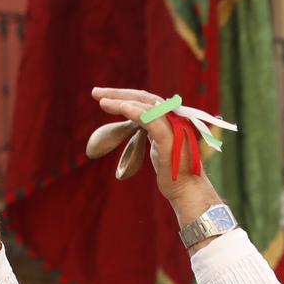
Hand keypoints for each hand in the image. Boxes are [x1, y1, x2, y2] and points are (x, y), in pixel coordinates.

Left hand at [91, 86, 222, 222]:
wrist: (188, 191)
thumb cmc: (173, 173)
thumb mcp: (159, 146)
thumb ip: (150, 131)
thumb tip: (135, 123)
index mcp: (171, 118)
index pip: (145, 100)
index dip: (124, 95)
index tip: (103, 95)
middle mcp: (174, 118)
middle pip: (144, 98)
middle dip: (118, 93)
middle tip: (95, 92)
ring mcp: (174, 129)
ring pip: (146, 107)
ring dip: (122, 102)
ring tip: (101, 101)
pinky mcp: (170, 142)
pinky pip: (152, 123)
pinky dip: (136, 113)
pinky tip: (122, 108)